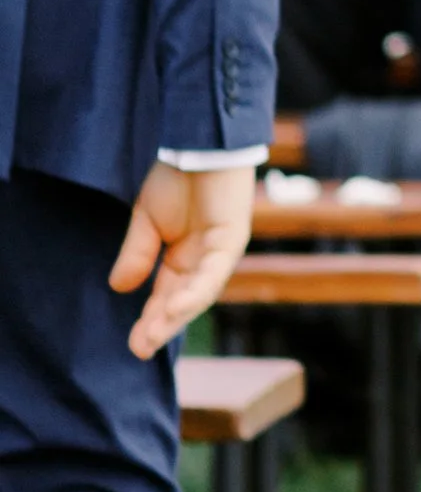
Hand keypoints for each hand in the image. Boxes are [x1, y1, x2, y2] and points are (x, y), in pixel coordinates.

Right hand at [111, 160, 258, 357]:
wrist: (198, 143)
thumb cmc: (176, 177)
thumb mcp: (146, 220)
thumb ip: (137, 254)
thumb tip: (119, 287)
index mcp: (183, 257)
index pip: (166, 296)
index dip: (150, 320)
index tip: (133, 345)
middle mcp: (204, 260)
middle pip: (183, 301)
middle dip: (161, 326)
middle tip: (140, 349)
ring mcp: (220, 252)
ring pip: (199, 293)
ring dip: (176, 315)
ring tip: (153, 335)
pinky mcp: (231, 240)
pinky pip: (212, 273)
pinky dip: (194, 291)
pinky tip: (175, 307)